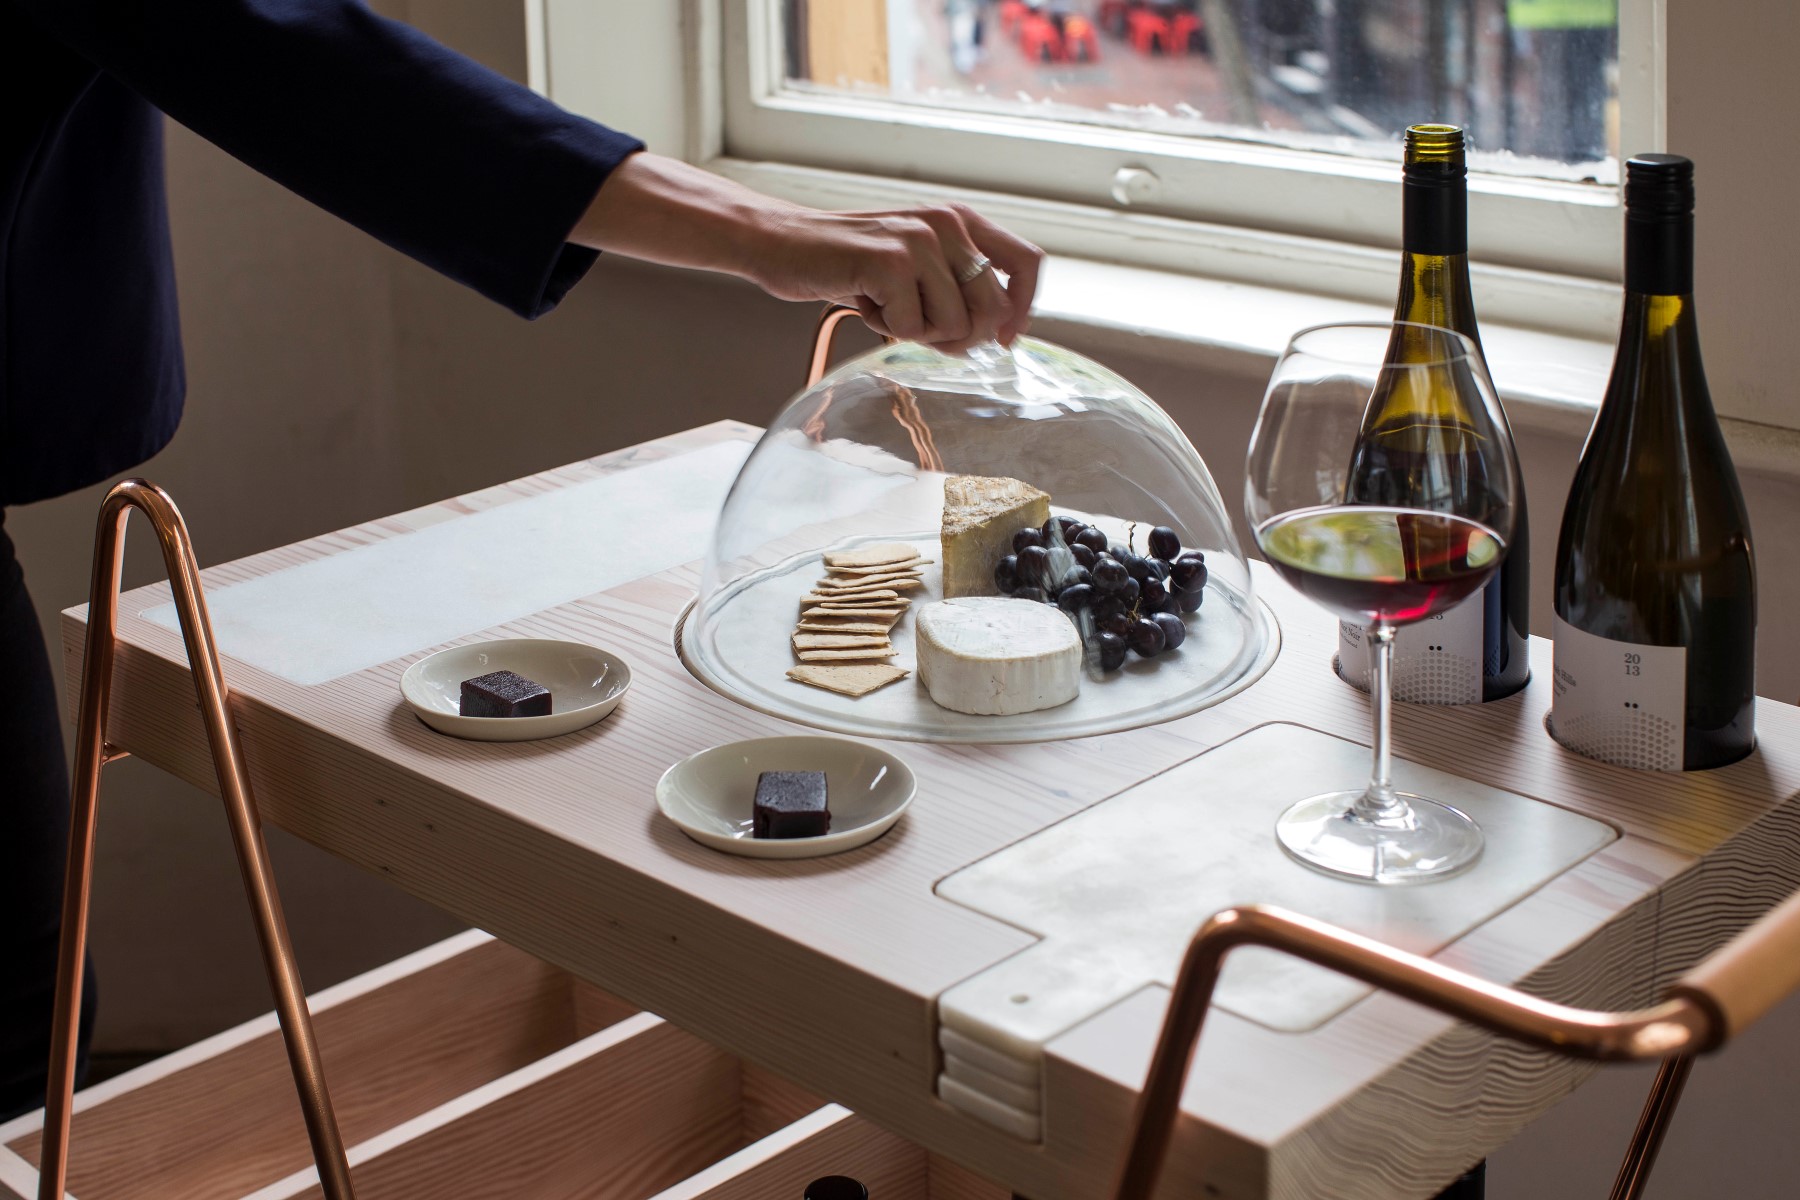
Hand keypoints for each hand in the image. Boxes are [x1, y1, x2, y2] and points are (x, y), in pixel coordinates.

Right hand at [746, 202, 1041, 351]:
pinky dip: (884, 327)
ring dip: (917, 331)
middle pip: (993, 310)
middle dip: (959, 337)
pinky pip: (913, 328)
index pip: (1029, 262)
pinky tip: (863, 299)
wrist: (783, 244)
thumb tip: (991, 337)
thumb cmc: (848, 262)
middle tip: (916, 325)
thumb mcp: (915, 266)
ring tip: (883, 303)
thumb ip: (957, 290)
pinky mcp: (891, 261)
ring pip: (956, 326)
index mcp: (960, 221)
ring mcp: (919, 240)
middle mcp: (947, 223)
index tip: (1001, 340)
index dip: (1023, 309)